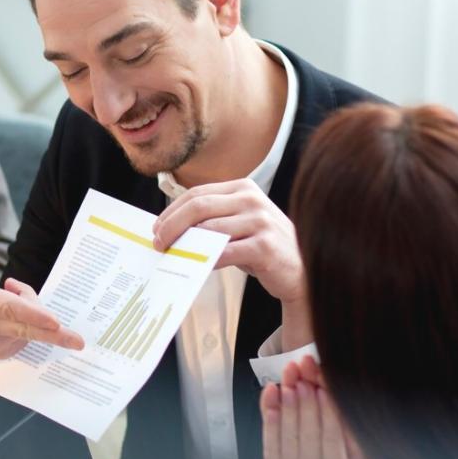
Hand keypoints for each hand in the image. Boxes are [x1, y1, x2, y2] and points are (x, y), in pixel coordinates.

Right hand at [0, 242, 83, 394]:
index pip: (8, 309)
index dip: (33, 314)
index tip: (55, 321)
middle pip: (25, 330)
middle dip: (55, 335)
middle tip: (79, 340)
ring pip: (29, 328)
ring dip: (35, 311)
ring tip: (14, 293)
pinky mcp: (2, 353)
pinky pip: (27, 336)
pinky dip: (30, 323)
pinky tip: (14, 312)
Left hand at [152, 179, 310, 347]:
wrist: (300, 269)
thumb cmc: (263, 245)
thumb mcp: (239, 223)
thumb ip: (212, 219)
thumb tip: (170, 227)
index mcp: (243, 188)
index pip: (197, 194)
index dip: (171, 211)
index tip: (157, 228)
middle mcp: (252, 200)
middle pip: (198, 207)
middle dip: (171, 225)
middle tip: (158, 243)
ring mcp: (261, 222)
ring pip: (209, 230)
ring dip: (186, 244)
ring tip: (173, 255)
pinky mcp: (265, 246)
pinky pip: (225, 253)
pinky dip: (206, 260)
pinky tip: (197, 267)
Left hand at [262, 359, 376, 458]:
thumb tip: (386, 449)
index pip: (333, 438)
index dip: (328, 412)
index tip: (325, 389)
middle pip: (310, 430)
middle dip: (306, 399)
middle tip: (303, 374)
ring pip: (288, 433)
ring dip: (288, 405)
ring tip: (288, 381)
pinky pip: (269, 443)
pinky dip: (269, 420)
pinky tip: (271, 400)